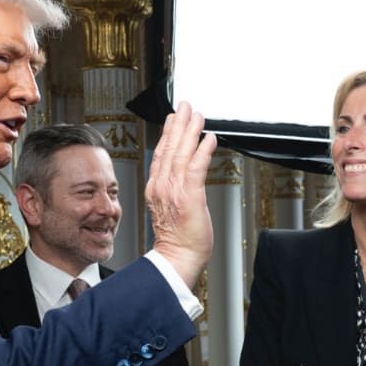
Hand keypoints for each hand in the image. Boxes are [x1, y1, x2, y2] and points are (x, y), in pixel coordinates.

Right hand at [146, 101, 216, 287]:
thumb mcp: (170, 210)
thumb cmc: (179, 240)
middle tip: (185, 106)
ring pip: (181, 153)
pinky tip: (208, 138)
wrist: (178, 258)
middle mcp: (162, 186)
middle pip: (169, 148)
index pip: (161, 154)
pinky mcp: (189, 196)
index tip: (173, 119)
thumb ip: (173, 191)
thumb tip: (184, 179)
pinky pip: (196, 167)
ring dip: (190, 131)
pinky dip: (202, 151)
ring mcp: (174, 190)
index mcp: (157, 189)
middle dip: (178, 124)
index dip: (167, 134)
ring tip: (196, 115)